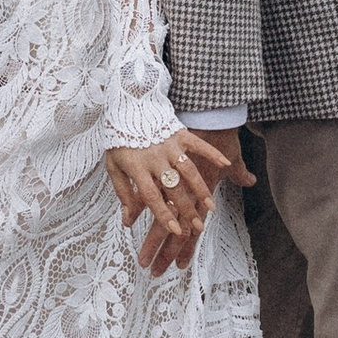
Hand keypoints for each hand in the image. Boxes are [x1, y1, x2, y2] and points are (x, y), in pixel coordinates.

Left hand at [105, 126, 252, 274]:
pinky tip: (224, 163)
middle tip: (198, 227)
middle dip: (186, 209)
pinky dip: (212, 153)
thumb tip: (127, 220)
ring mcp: (169, 145)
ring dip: (200, 189)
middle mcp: (154, 157)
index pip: (151, 196)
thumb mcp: (113, 167)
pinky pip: (198, 144)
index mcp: (137, 166)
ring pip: (188, 170)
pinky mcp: (179, 133)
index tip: (175, 230)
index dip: (164, 214)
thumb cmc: (119, 140)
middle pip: (173, 187)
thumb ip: (123, 193)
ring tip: (211, 207)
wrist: (126, 106)